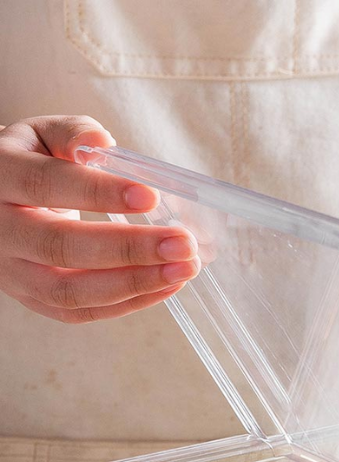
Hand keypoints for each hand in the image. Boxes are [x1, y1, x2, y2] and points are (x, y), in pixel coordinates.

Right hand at [0, 116, 198, 323]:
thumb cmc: (30, 164)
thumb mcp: (41, 136)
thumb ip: (71, 134)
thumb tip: (100, 139)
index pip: (47, 185)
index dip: (99, 192)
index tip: (151, 197)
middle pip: (62, 246)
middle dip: (130, 249)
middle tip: (183, 244)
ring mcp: (12, 272)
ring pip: (71, 290)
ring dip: (136, 283)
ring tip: (184, 269)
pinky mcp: (32, 300)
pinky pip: (82, 312)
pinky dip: (128, 303)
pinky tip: (167, 285)